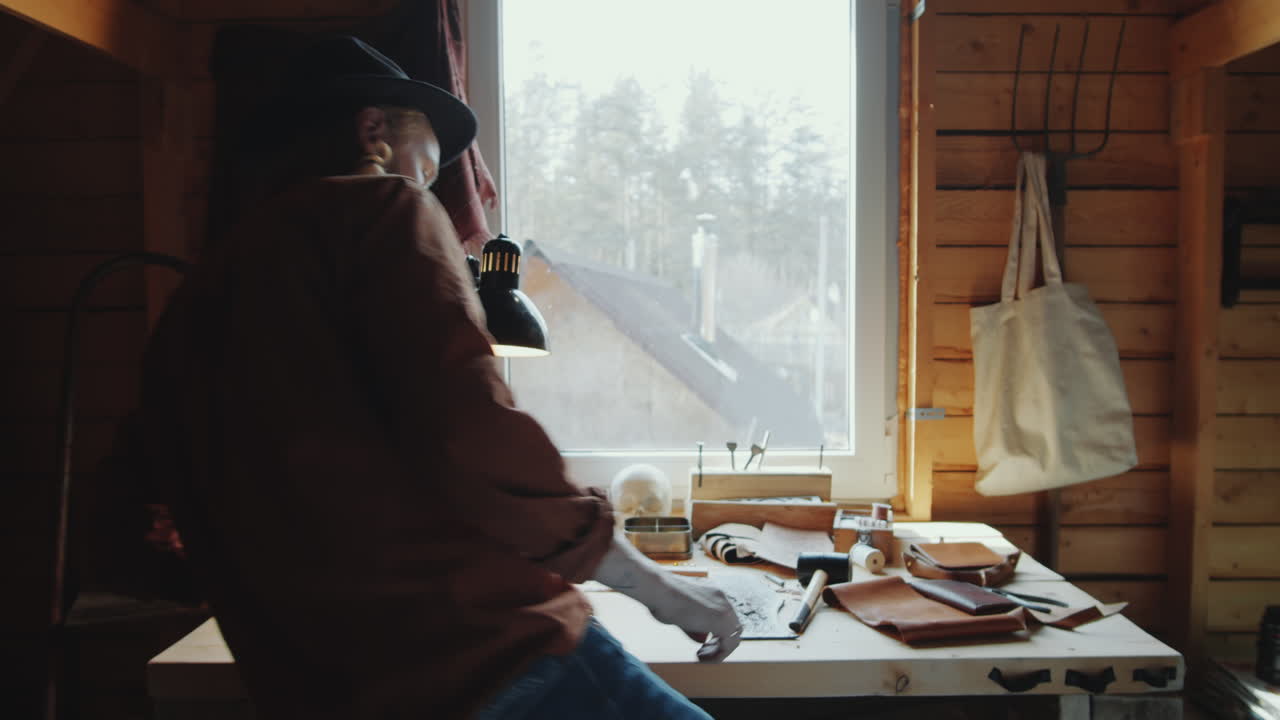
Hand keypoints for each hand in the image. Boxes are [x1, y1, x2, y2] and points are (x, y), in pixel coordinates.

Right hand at [593, 536, 742, 661]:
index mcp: (713, 592)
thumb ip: (696, 626)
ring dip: (719, 650)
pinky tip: (702, 657)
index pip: (725, 617)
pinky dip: (717, 655)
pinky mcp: (722, 620)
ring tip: (702, 657)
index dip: (716, 634)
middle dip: (719, 643)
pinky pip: (728, 644)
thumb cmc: (662, 597)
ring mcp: (724, 607)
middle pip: (733, 627)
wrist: (658, 589)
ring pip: (733, 636)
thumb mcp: (682, 613)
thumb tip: (703, 639)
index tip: (703, 644)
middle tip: (703, 652)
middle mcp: (722, 598)